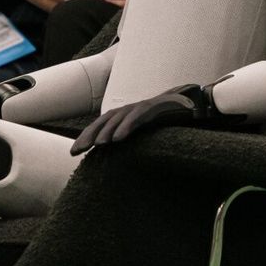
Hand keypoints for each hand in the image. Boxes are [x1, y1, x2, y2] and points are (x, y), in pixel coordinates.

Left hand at [71, 85, 211, 153]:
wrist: (191, 105)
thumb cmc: (168, 122)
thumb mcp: (146, 135)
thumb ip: (133, 142)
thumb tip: (119, 160)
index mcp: (125, 117)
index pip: (101, 126)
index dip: (87, 137)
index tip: (74, 152)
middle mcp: (129, 110)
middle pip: (103, 121)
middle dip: (89, 135)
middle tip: (76, 151)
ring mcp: (141, 107)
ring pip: (117, 118)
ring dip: (105, 131)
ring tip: (97, 145)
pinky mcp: (153, 107)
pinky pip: (137, 117)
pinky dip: (126, 127)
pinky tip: (118, 139)